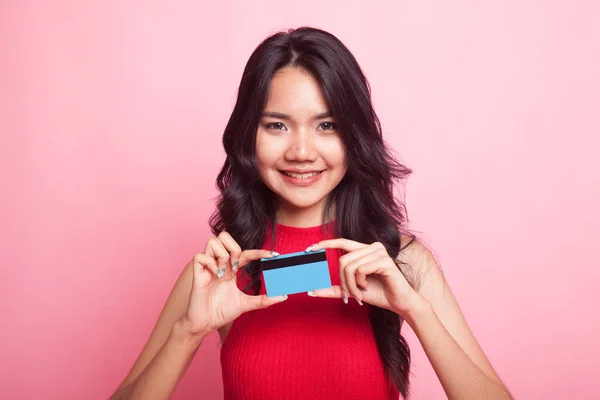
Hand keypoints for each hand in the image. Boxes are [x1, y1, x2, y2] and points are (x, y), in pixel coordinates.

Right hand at [181, 232, 286, 336]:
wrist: (205, 325)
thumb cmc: (221, 312)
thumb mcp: (246, 304)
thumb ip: (263, 300)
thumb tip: (283, 296)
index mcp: (230, 269)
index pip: (245, 252)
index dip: (259, 252)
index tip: (274, 255)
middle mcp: (219, 264)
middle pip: (224, 236)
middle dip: (234, 247)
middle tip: (237, 265)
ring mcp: (208, 267)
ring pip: (212, 242)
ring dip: (222, 254)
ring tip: (223, 271)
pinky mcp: (197, 274)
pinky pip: (200, 257)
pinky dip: (210, 263)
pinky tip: (214, 276)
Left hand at [307, 239, 425, 317]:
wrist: (399, 303)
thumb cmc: (379, 294)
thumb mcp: (353, 291)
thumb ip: (336, 289)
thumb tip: (312, 291)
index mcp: (365, 250)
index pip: (342, 242)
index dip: (325, 244)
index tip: (309, 249)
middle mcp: (372, 247)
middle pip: (343, 260)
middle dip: (343, 281)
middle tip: (350, 295)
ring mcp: (379, 252)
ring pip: (350, 266)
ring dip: (351, 285)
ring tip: (360, 293)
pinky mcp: (384, 260)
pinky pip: (360, 270)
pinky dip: (360, 282)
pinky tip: (368, 286)